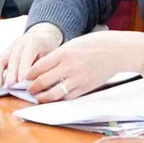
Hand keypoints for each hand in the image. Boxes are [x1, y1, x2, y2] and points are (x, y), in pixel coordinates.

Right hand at [0, 23, 64, 87]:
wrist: (41, 35)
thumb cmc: (47, 48)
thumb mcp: (51, 54)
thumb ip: (43, 65)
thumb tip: (35, 80)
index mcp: (34, 42)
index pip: (27, 54)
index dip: (23, 67)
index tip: (21, 80)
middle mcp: (21, 42)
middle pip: (13, 57)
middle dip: (11, 72)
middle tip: (11, 85)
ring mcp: (11, 46)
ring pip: (2, 59)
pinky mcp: (5, 51)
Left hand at [26, 30, 143, 101]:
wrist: (117, 51)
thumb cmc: (96, 44)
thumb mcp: (74, 43)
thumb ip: (59, 54)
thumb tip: (44, 65)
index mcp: (64, 52)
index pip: (39, 66)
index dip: (29, 74)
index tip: (26, 77)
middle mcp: (69, 67)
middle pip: (43, 81)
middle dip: (32, 87)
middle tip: (29, 89)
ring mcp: (77, 79)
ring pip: (53, 94)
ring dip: (42, 97)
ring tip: (38, 97)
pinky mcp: (85, 88)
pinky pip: (67, 97)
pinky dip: (58, 99)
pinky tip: (54, 98)